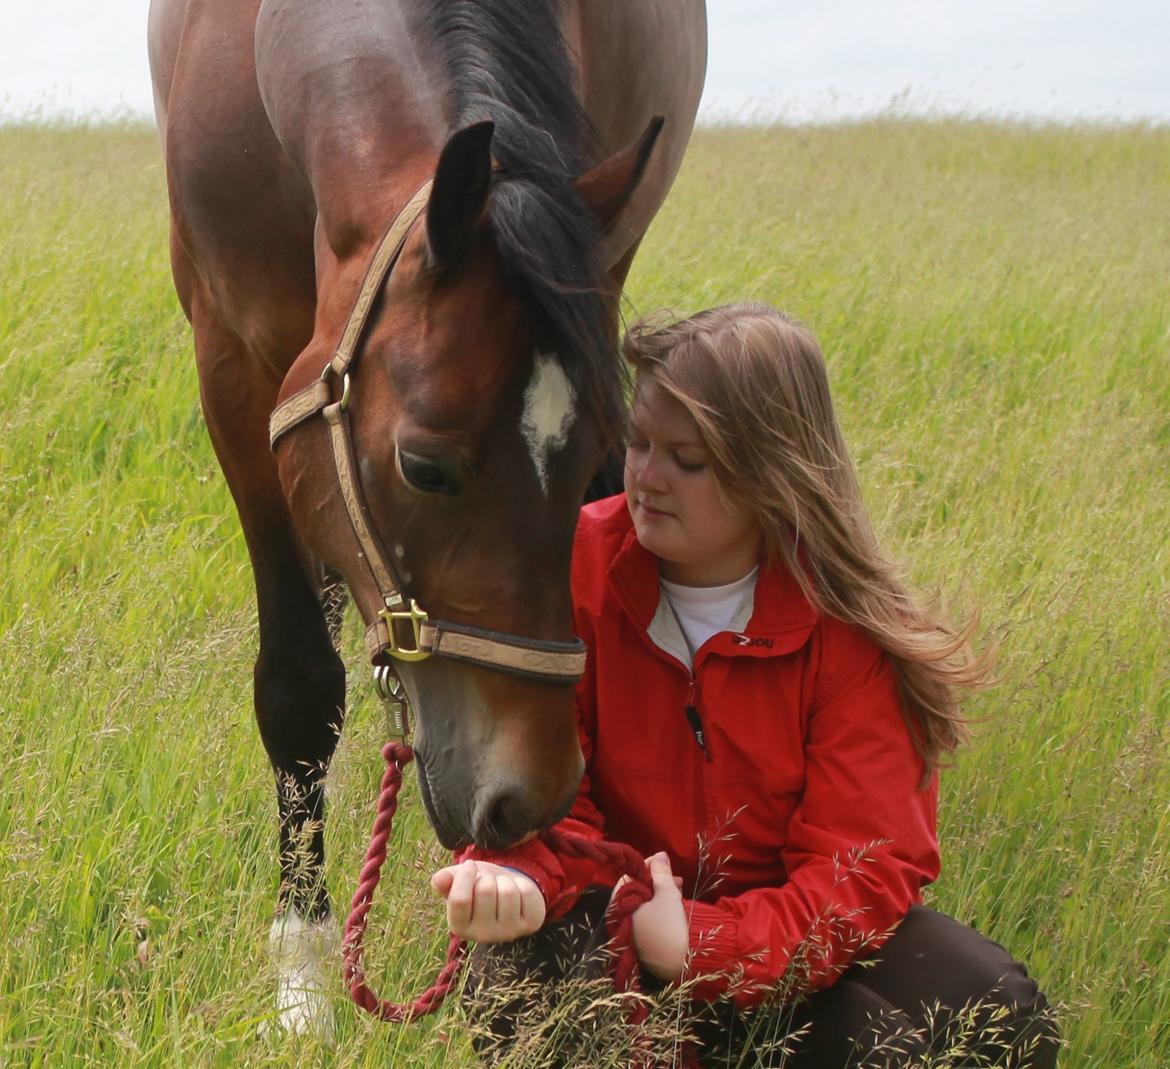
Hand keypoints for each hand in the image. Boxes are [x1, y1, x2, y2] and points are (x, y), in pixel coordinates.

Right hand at [430, 860, 545, 942]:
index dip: (464, 875)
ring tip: (502, 889)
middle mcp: (483, 935)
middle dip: (487, 878)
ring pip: (507, 892)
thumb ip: (446, 880)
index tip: (469, 867)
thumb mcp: (460, 880)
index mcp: (459, 927)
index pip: (459, 900)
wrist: (508, 891)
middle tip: (488, 883)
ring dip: (505, 882)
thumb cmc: (479, 885)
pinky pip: (527, 893)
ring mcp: (508, 933)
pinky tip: (519, 896)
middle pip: (485, 891)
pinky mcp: (530, 925)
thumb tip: (438, 879)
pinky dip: (523, 885)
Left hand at [613, 851, 687, 981]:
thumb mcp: (667, 894)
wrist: (675, 966)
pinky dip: (660, 906)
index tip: (665, 863)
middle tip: (676, 878)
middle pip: (637, 888)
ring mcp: (630, 928)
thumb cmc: (668, 926)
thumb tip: (658, 855)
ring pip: (644, 901)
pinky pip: (648, 914)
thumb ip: (661, 873)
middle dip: (658, 880)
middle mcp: (620, 915)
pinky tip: (674, 903)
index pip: (631, 875)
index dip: (648, 866)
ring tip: (679, 888)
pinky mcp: (640, 938)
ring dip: (661, 892)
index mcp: (620, 902)